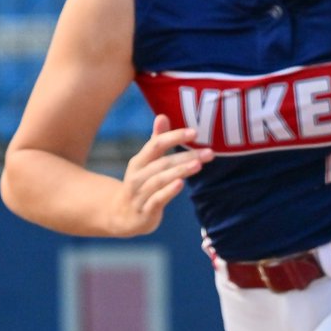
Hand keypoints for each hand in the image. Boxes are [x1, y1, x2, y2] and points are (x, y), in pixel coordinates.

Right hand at [112, 114, 211, 235]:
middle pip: (162, 163)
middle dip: (186, 156)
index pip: (156, 144)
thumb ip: (156, 140)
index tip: (195, 132)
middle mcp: (137, 176)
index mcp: (139, 162)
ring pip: (159, 180)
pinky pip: (156, 200)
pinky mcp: (144, 212)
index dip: (174, 136)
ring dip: (179, 172)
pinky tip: (181, 184)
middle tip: (209, 152)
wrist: (120, 216)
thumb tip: (162, 115)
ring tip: (199, 165)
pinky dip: (168, 192)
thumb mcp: (146, 163)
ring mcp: (139, 195)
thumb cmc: (141, 183)